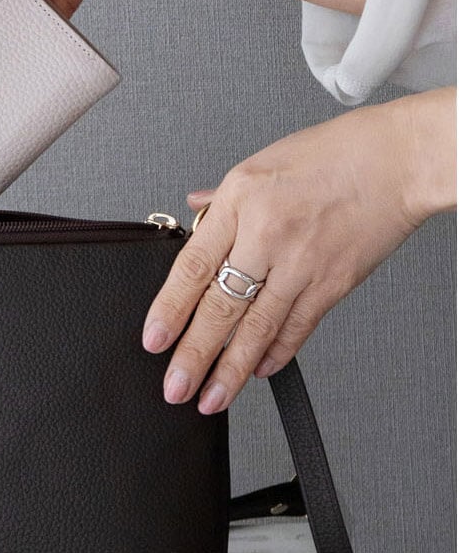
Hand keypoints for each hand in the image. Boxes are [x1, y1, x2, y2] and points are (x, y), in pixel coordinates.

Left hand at [143, 87, 455, 412]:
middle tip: (175, 387)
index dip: (169, 308)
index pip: (192, 266)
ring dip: (231, 370)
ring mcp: (302, 264)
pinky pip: (297, 328)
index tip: (153, 339)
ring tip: (210, 399)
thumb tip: (195, 209)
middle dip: (194, 355)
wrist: (398, 161)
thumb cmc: (333, 154)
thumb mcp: (259, 164)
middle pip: (221, 306)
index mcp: (241, 200)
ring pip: (258, 328)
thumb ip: (223, 198)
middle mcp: (267, 234)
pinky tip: (256, 371)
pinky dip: (276, 354)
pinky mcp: (333, 283)